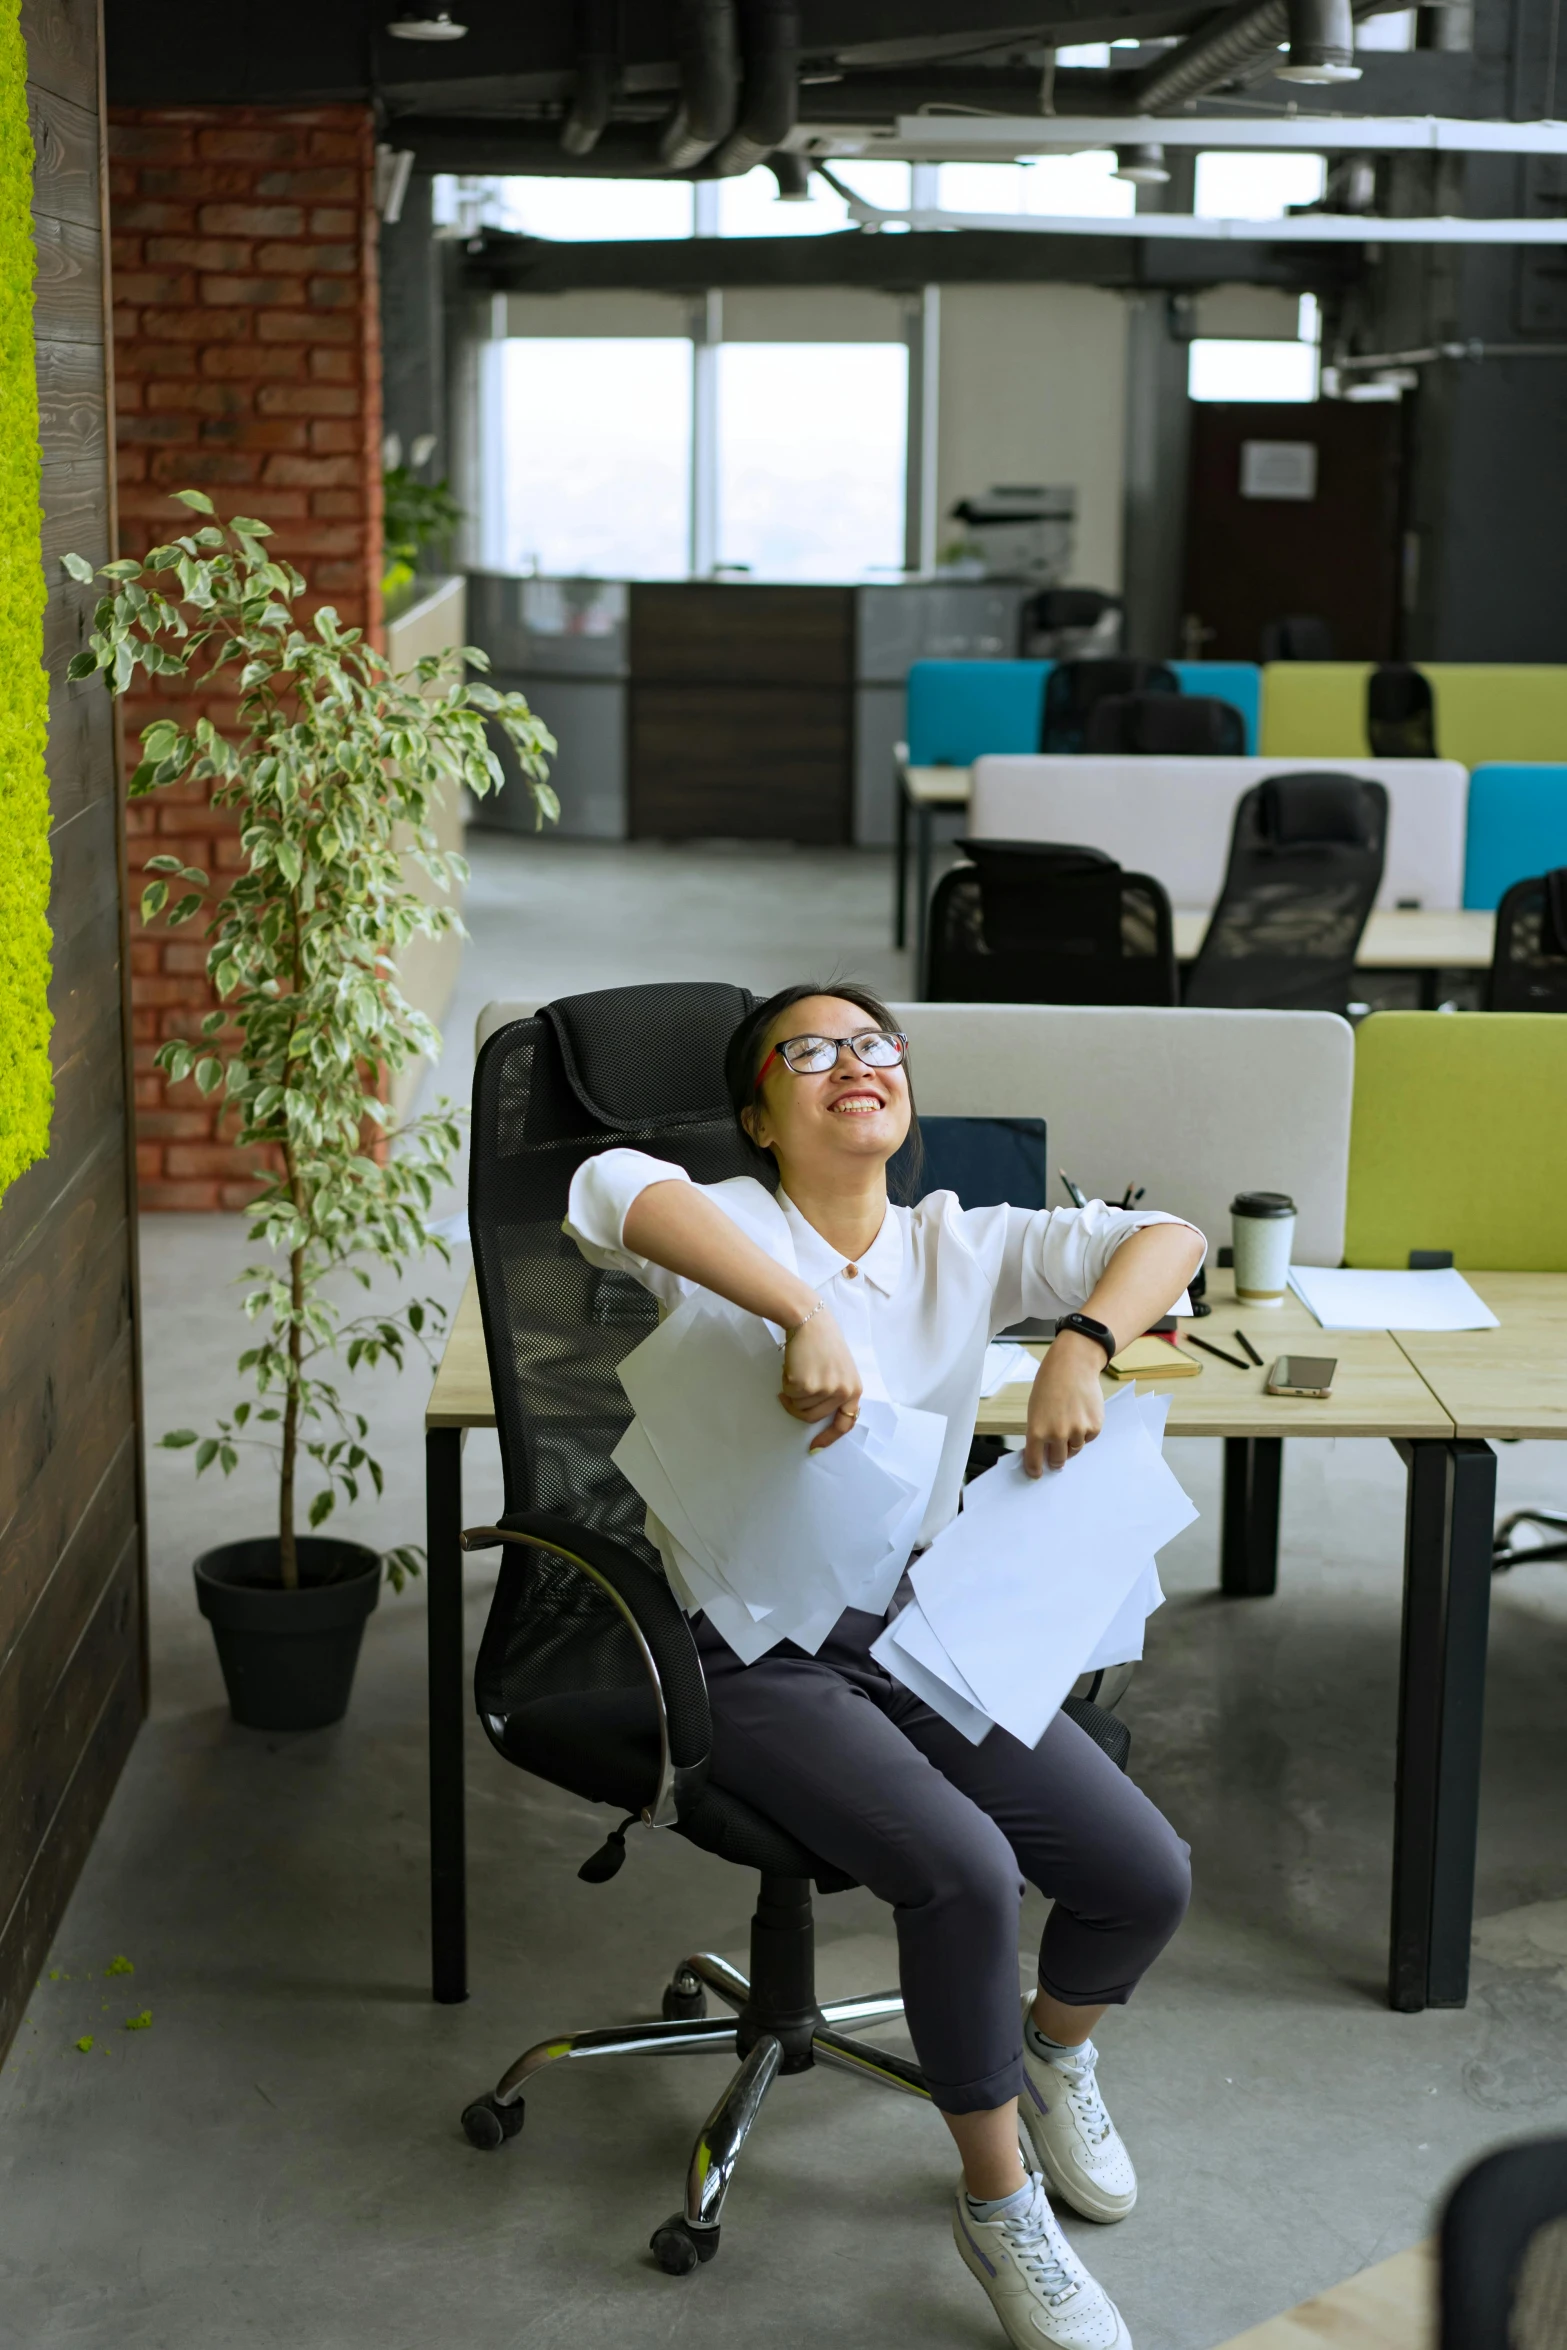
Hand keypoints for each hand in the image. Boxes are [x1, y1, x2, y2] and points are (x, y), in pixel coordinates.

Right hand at [779, 1305, 862, 1449]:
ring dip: (792, 1393)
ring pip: (799, 1407)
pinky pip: (789, 1395)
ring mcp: (825, 1389)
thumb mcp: (841, 1368)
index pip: (845, 1423)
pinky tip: (791, 1367)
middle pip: (813, 1417)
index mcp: (854, 1389)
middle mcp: (842, 1392)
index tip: (814, 1447)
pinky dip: (785, 1384)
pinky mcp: (806, 1385)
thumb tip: (822, 1413)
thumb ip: (837, 1391)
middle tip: (791, 1391)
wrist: (809, 1319)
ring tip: (796, 1371)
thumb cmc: (823, 1341)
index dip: (829, 1438)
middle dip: (799, 1408)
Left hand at [1023, 1332, 1106, 1475]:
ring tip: (1069, 1419)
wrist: (1073, 1365)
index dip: (1035, 1470)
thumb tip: (1043, 1453)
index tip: (1036, 1474)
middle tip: (1056, 1452)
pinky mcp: (1095, 1427)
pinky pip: (1088, 1439)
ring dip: (1071, 1441)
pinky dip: (1085, 1431)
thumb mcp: (1035, 1409)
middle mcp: (1057, 1434)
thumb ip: (1038, 1432)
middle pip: (1057, 1461)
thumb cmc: (1050, 1384)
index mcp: (1037, 1430)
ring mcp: (1077, 1431)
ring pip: (1075, 1449)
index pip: (1034, 1462)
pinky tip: (1081, 1413)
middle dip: (1056, 1458)